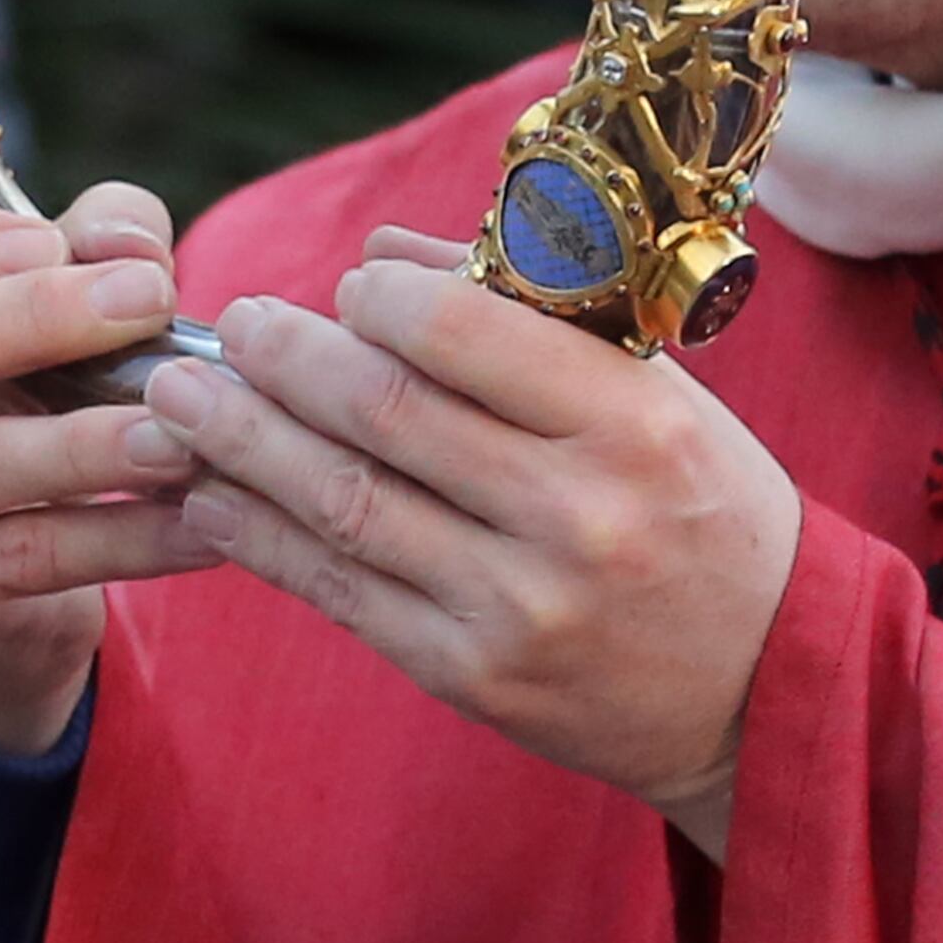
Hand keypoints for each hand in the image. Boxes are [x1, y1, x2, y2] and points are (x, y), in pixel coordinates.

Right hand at [0, 177, 216, 752]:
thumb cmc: (4, 360)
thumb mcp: (40, 275)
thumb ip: (89, 235)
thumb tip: (131, 251)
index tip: (53, 242)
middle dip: (34, 320)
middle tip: (151, 303)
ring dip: (89, 447)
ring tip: (187, 432)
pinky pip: (10, 560)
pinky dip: (118, 541)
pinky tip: (200, 523)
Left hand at [120, 225, 800, 857]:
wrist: (763, 684)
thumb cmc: (709, 506)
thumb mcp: (657, 392)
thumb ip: (531, 316)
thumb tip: (389, 257)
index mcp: (628, 419)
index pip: (465, 336)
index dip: (376, 300)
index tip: (339, 284)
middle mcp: (573, 512)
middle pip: (386, 416)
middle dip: (284, 362)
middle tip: (229, 324)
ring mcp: (517, 605)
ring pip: (347, 505)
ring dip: (245, 445)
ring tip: (179, 401)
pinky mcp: (474, 678)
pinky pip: (346, 595)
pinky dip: (267, 541)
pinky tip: (215, 498)